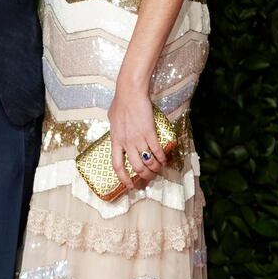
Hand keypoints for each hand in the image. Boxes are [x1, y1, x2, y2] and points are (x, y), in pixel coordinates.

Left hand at [107, 76, 167, 191]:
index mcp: (115, 141)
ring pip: (148, 162)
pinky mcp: (150, 132)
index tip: (130, 185)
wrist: (130, 92)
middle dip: (144, 177)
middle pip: (136, 167)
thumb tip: (116, 131)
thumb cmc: (120, 102)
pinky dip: (162, 158)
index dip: (123, 179)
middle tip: (149, 179)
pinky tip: (165, 160)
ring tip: (159, 170)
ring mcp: (138, 138)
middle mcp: (126, 143)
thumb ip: (115, 129)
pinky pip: (157, 151)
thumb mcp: (112, 118)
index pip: (117, 165)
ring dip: (155, 169)